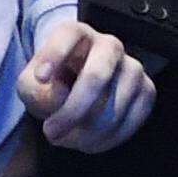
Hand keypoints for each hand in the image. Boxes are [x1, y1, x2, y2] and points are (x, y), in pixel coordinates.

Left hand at [18, 18, 155, 153]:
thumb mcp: (31, 85)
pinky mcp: (146, 90)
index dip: (55, 54)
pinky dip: (113, 136)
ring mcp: (131, 66)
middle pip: (97, 75)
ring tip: (70, 140)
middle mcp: (108, 45)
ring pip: (117, 101)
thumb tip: (60, 100)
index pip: (68, 35)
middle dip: (74, 110)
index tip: (41, 77)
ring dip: (91, 130)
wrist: (78, 91)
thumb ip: (35, 89)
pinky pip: (135, 116)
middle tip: (52, 133)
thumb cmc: (53, 84)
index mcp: (76, 34)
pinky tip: (93, 142)